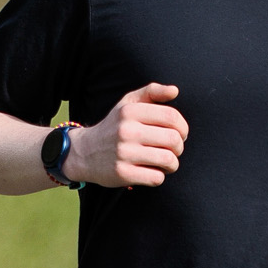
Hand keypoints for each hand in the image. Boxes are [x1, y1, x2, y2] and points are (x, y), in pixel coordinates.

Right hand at [66, 83, 187, 187]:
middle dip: (179, 147)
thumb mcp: (128, 104)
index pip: (171, 117)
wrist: (84, 153)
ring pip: (168, 160)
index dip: (183, 128)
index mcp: (130, 111)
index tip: (180, 134)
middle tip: (173, 150)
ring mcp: (124, 153)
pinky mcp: (122, 174)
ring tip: (166, 163)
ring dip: (172, 164)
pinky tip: (152, 172)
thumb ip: (151, 92)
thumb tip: (175, 91)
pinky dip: (159, 176)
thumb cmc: (114, 127)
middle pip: (173, 139)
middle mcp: (126, 130)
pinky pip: (156, 177)